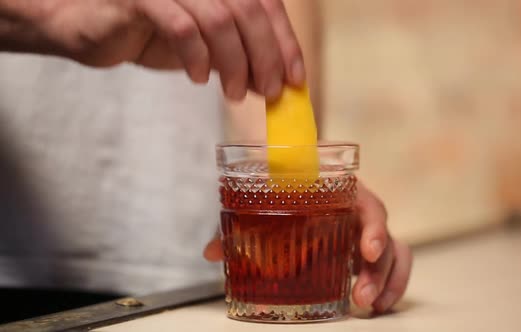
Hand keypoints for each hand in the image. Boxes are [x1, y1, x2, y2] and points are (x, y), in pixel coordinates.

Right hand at [23, 0, 304, 99]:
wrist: (90, 24)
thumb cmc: (152, 32)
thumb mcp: (207, 45)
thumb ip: (239, 55)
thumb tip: (276, 83)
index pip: (267, 5)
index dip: (286, 43)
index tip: (295, 80)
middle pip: (250, 10)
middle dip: (266, 57)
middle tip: (270, 92)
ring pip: (221, 19)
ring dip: (235, 64)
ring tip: (235, 94)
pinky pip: (181, 27)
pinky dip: (197, 57)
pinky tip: (198, 77)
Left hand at [204, 181, 412, 312]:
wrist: (294, 169)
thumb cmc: (285, 184)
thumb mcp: (264, 201)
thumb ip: (239, 223)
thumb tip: (211, 251)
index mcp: (343, 192)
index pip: (370, 206)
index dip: (374, 229)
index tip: (367, 251)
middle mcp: (360, 211)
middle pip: (385, 238)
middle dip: (378, 271)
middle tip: (361, 298)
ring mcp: (365, 230)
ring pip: (395, 254)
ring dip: (387, 282)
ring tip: (371, 308)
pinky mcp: (365, 248)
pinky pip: (390, 266)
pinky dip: (389, 286)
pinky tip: (376, 306)